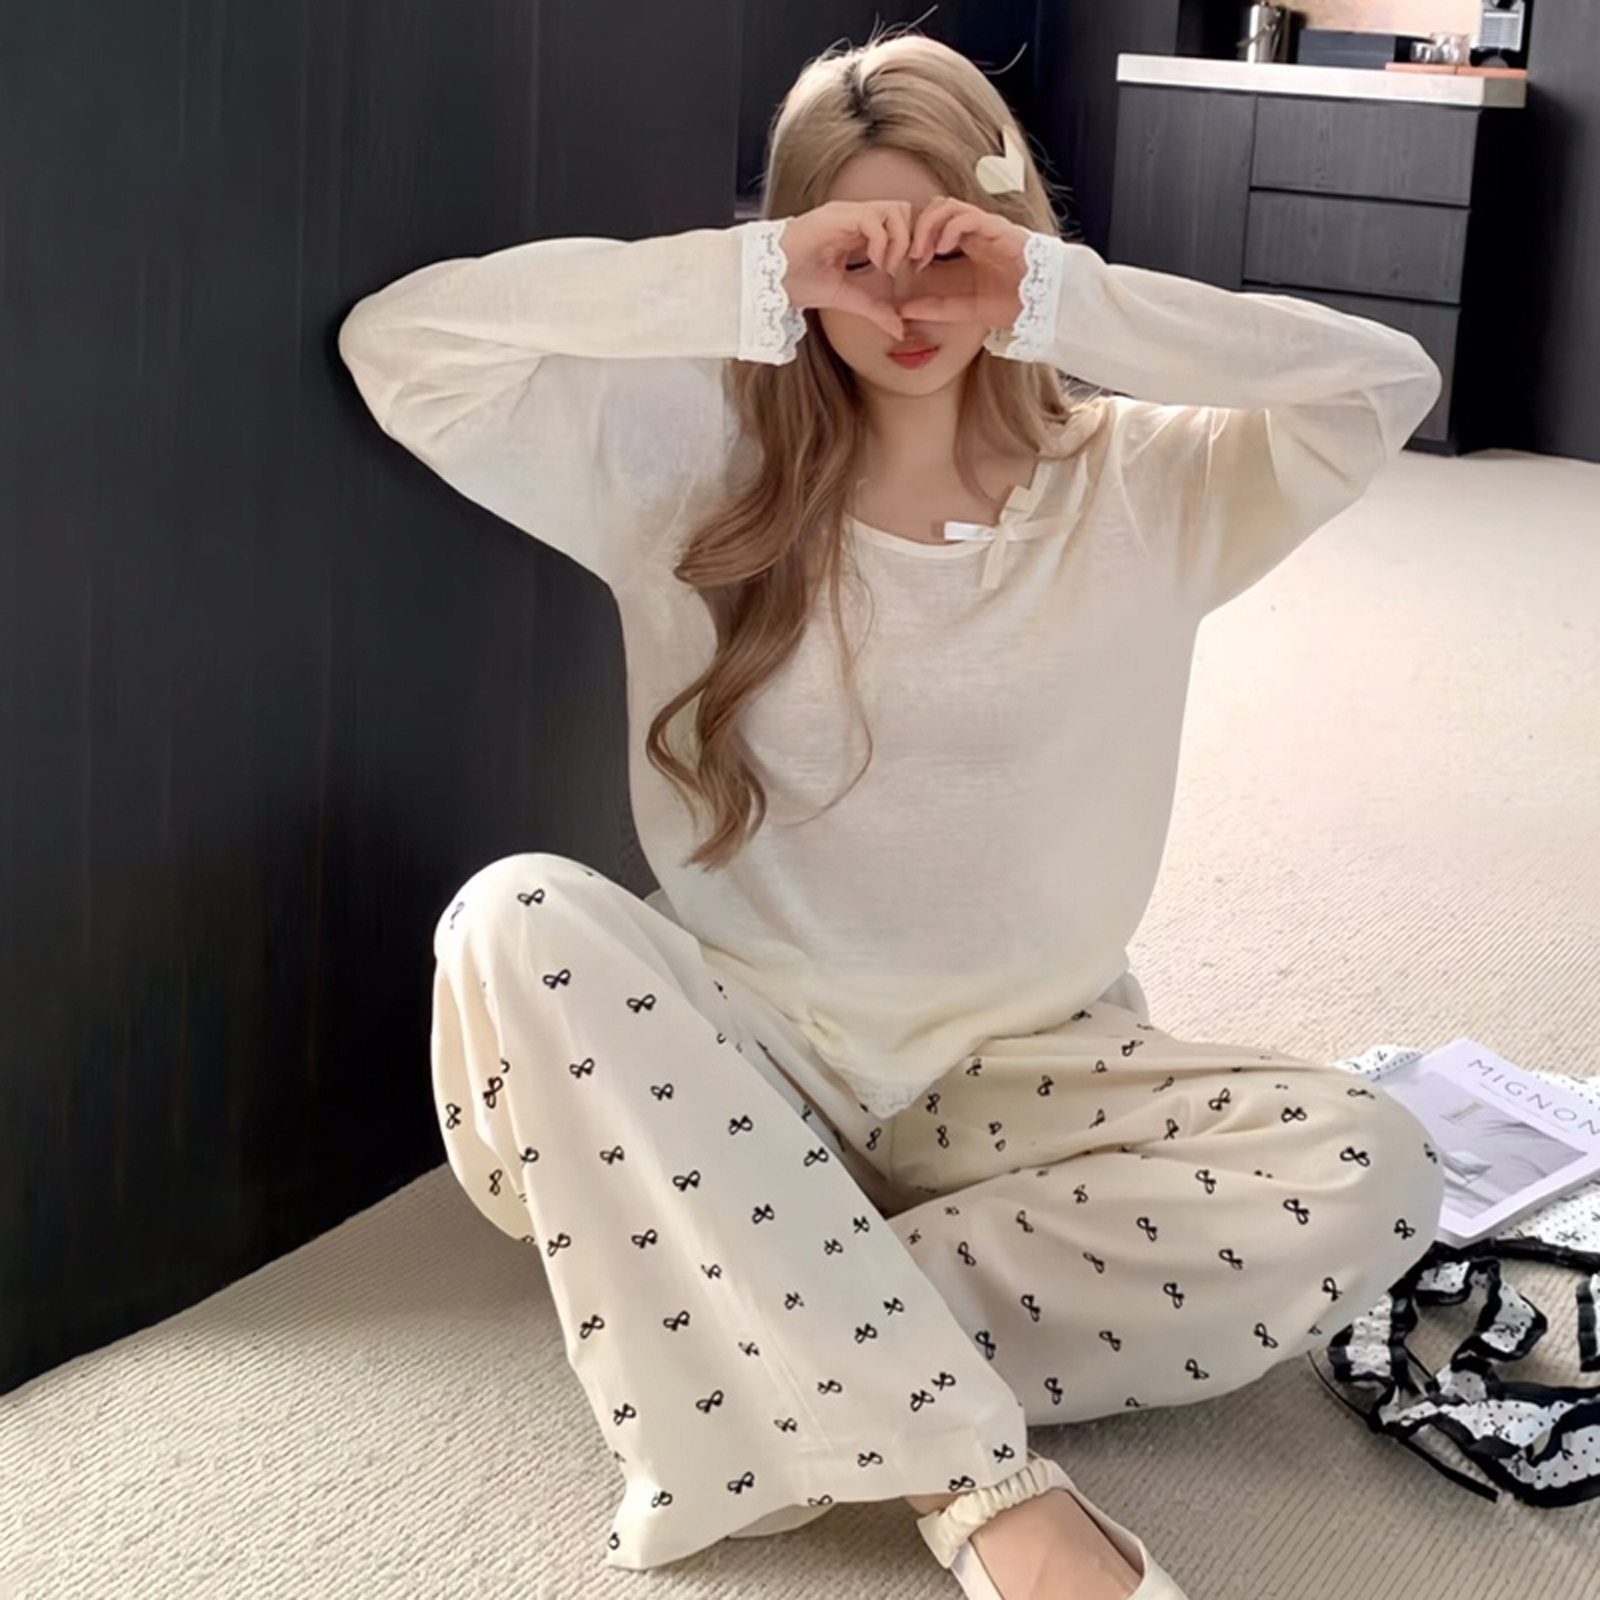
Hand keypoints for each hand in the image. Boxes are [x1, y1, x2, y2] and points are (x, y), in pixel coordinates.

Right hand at [779, 199, 917, 339]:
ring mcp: (847, 214)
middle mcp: (856, 217)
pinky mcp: (836, 217)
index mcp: (859, 231)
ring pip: (895, 209)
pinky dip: (882, 242)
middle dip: (912, 239)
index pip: (901, 222)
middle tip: (902, 266)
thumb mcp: (847, 297)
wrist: (770, 281)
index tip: (909, 271)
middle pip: (905, 209)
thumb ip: (874, 309)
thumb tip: (899, 330)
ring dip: (899, 240)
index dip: (911, 244)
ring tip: (886, 265)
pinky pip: (873, 218)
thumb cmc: (799, 283)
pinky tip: (873, 262)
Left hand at [897, 197, 1031, 331]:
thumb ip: (934, 308)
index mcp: (964, 244)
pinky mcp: (998, 229)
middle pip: (936, 208)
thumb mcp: (962, 309)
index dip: (914, 239)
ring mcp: (985, 227)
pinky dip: (950, 227)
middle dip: (918, 227)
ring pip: (948, 205)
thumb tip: (902, 310)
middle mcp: (973, 231)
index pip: (932, 224)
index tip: (905, 263)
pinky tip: (942, 248)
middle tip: (910, 255)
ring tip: (923, 251)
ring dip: (929, 225)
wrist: (1043, 306)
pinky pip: (968, 216)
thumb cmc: (1009, 304)